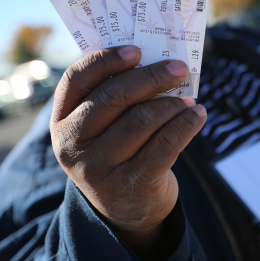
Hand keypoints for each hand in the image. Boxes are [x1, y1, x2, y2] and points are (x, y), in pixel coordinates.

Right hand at [50, 46, 206, 260]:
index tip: (137, 50)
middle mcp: (72, 144)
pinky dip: (186, 124)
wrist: (126, 209)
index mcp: (61, 120)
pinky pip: (165, 144)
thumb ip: (115, 97)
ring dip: (173, 104)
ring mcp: (98, 168)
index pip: (77, 79)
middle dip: (152, 77)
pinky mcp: (130, 184)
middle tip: (179, 68)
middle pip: (115, 96)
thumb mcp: (103, 128)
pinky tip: (197, 116)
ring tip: (189, 101)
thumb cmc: (119, 152)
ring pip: (143, 119)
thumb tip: (158, 60)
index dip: (106, 60)